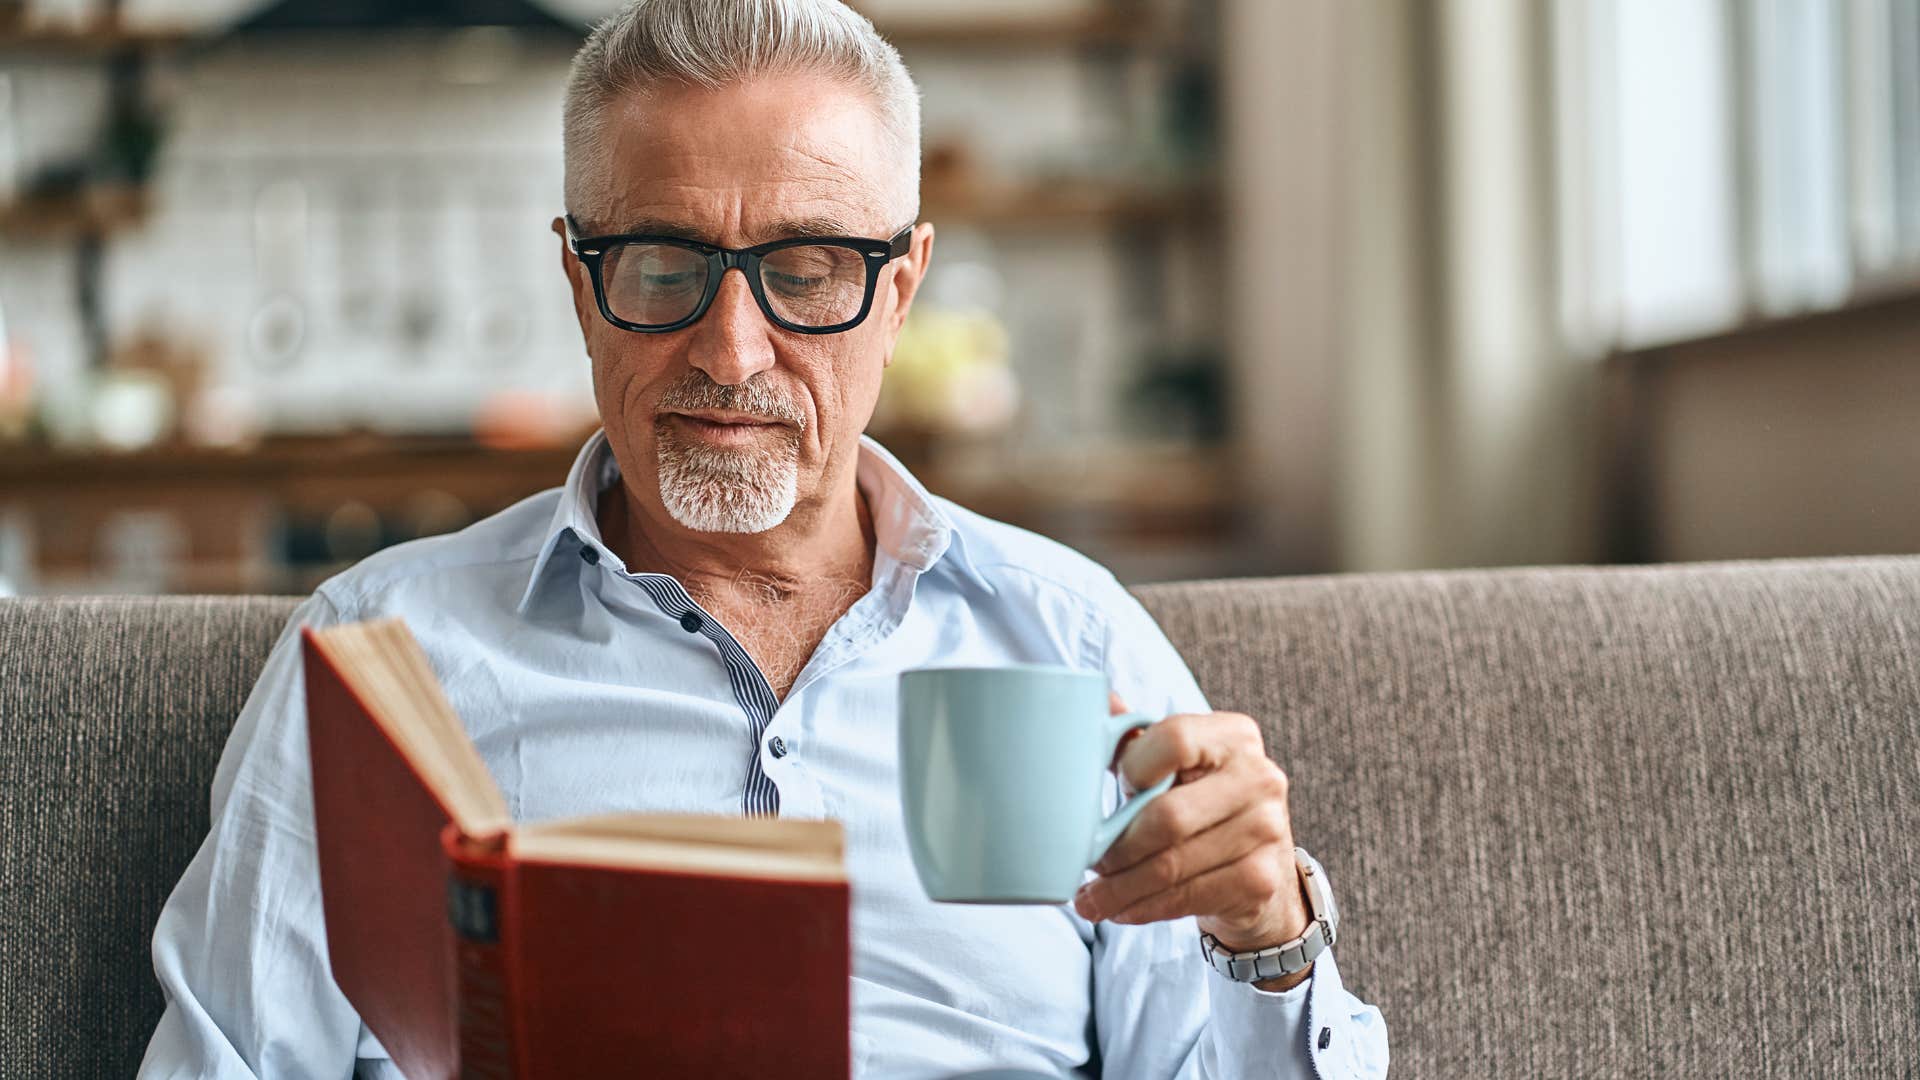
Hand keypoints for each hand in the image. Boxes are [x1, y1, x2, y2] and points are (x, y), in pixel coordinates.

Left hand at [1073, 695, 1310, 971]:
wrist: (1259, 867)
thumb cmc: (1200, 805)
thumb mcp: (1174, 766)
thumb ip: (1135, 738)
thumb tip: (1094, 699)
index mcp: (1233, 736)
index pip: (1174, 739)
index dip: (1133, 767)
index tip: (1112, 792)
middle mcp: (1260, 776)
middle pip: (1168, 816)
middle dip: (1116, 848)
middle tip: (1086, 864)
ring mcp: (1267, 829)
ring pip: (1172, 865)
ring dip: (1121, 889)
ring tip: (1091, 900)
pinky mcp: (1261, 878)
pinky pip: (1188, 897)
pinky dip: (1146, 908)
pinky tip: (1122, 911)